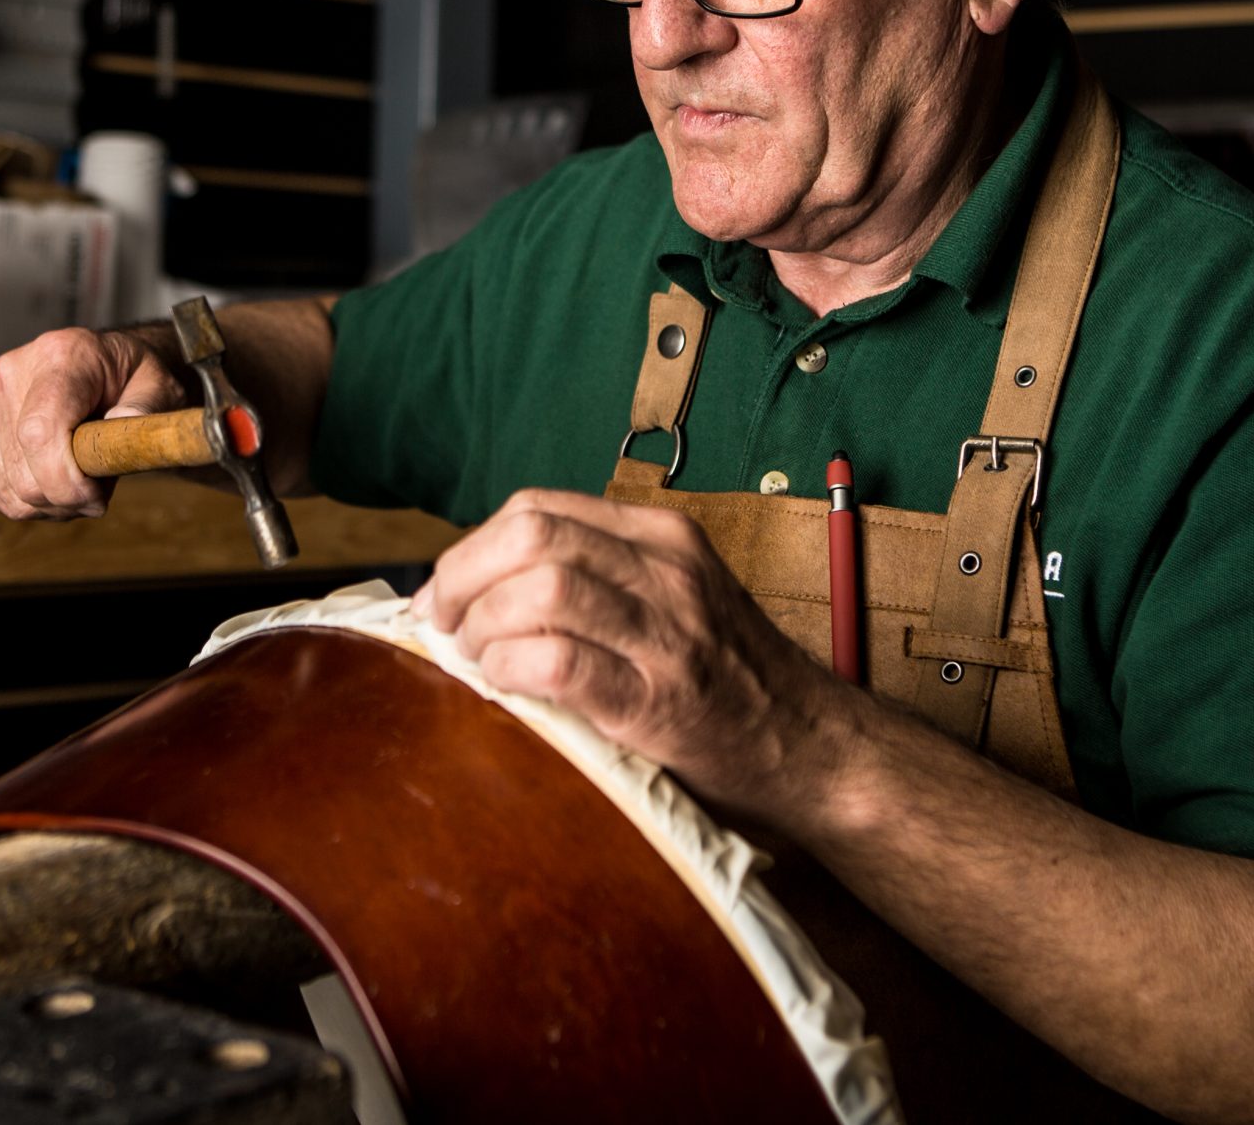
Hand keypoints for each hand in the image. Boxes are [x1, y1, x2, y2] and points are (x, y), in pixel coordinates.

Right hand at [0, 326, 183, 518]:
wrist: (100, 367)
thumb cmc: (131, 380)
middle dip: (67, 500)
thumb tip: (123, 426)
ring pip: (8, 490)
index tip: (97, 497)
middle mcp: (11, 371)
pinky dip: (27, 502)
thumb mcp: (160, 386)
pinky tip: (51, 479)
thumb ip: (148, 407)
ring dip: (50, 504)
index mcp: (62, 356)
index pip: (40, 432)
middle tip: (98, 489)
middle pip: (22, 473)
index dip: (65, 480)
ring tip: (78, 478)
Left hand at [416, 488, 853, 819]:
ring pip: (542, 588)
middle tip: (442, 624)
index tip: (446, 590)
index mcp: (662, 535)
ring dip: (481, 624)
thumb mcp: (676, 596)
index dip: (474, 546)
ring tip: (473, 658)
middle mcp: (666, 570)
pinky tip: (503, 684)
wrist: (811, 745)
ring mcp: (667, 633)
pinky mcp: (658, 700)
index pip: (539, 508)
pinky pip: (561, 663)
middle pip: (531, 536)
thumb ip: (603, 578)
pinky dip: (511, 667)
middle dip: (464, 578)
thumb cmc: (730, 677)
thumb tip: (489, 586)